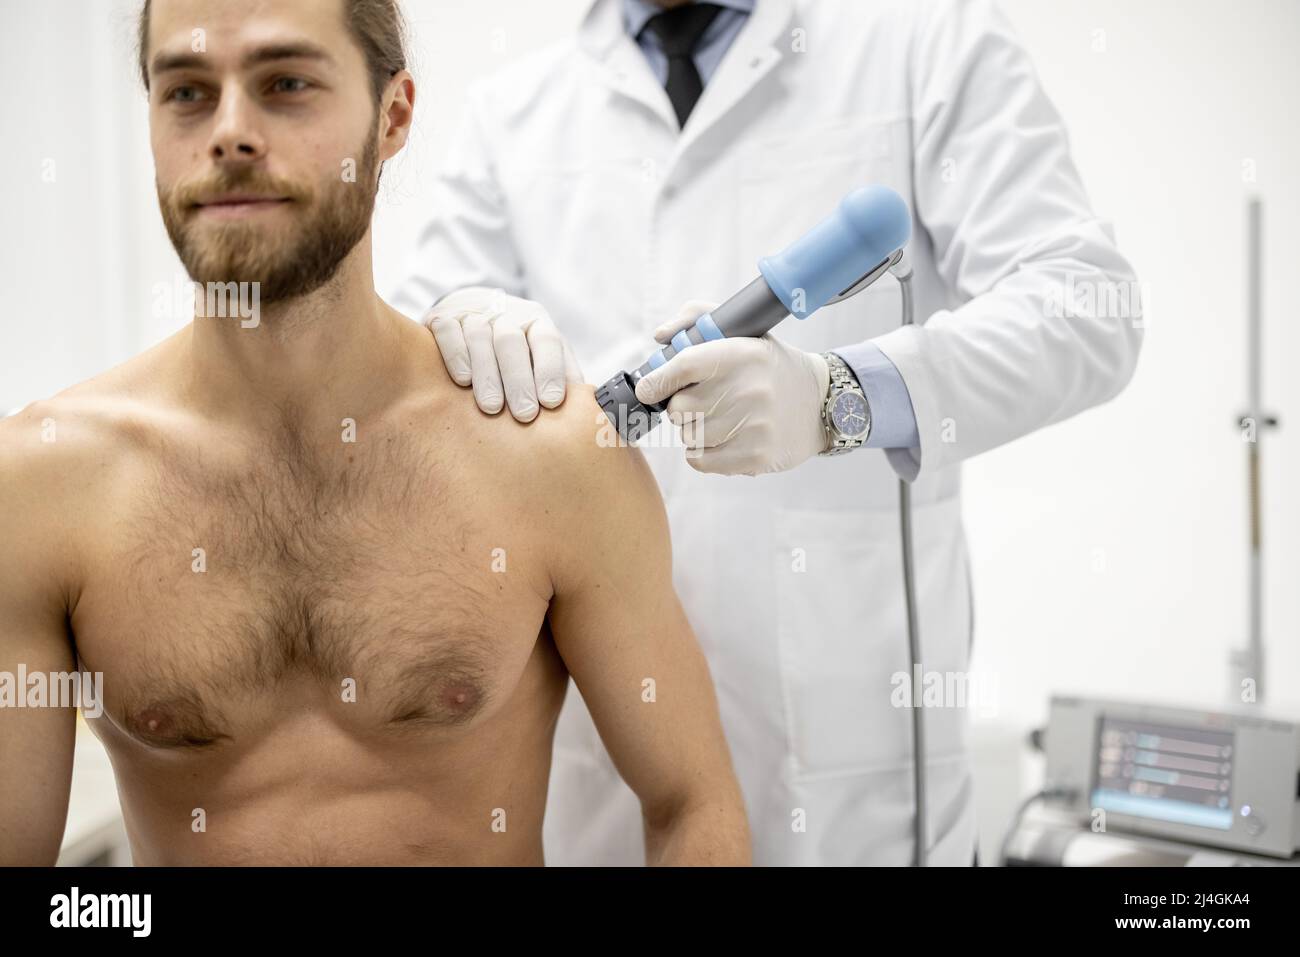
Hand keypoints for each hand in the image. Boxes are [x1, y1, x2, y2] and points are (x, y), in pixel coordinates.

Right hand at [423, 287, 583, 421]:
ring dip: (487, 374)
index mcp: (536, 321)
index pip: (547, 341)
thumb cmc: (517, 350)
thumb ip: (563, 377)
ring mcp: (472, 312)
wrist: (471, 311)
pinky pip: (448, 330)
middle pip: (512, 341)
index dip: (550, 371)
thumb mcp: (543, 357)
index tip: (552, 402)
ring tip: (492, 408)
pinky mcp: (442, 316)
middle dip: (519, 380)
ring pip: (480, 336)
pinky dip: (455, 354)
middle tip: (525, 415)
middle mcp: (506, 312)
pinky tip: (462, 380)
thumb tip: (588, 409)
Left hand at [634, 300, 830, 475]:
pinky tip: (723, 439)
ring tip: (720, 418)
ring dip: (694, 429)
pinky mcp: (755, 457)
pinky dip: (703, 452)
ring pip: (688, 435)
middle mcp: (749, 389)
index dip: (657, 380)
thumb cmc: (769, 366)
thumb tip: (660, 338)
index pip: (683, 366)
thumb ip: (696, 319)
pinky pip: (700, 460)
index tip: (649, 388)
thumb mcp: (742, 332)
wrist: (820, 403)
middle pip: (679, 408)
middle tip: (703, 401)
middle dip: (682, 405)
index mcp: (743, 353)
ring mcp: (754, 426)